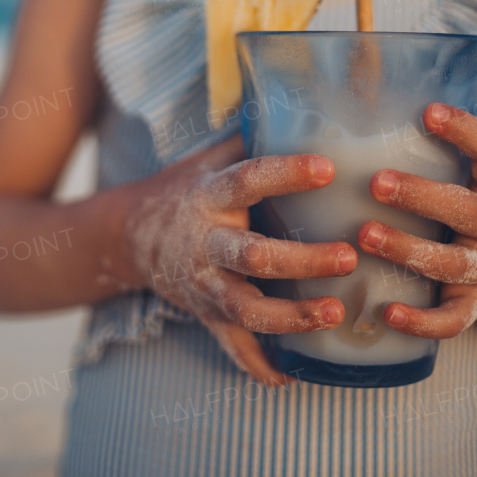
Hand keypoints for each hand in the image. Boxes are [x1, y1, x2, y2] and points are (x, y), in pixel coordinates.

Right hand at [124, 136, 357, 384]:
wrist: (129, 237)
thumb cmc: (184, 189)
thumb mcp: (208, 158)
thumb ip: (250, 138)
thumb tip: (302, 101)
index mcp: (209, 196)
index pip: (248, 180)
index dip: (286, 174)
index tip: (327, 167)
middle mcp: (205, 243)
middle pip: (253, 256)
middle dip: (302, 260)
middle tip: (348, 255)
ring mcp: (204, 285)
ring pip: (246, 308)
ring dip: (291, 316)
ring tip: (335, 314)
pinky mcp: (206, 315)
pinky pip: (232, 347)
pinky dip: (258, 365)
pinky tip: (290, 376)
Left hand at [359, 103, 476, 338]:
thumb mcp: (473, 178)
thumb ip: (435, 146)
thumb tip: (368, 78)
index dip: (465, 130)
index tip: (428, 111)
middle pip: (467, 210)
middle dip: (421, 195)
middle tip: (376, 182)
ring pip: (454, 262)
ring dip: (409, 249)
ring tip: (365, 235)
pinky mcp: (475, 307)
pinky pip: (452, 320)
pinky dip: (422, 321)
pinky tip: (387, 312)